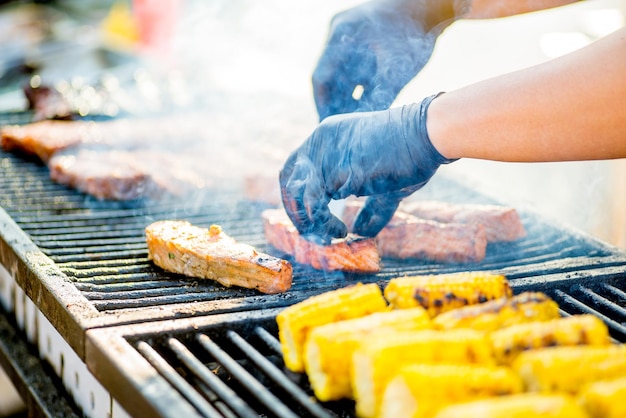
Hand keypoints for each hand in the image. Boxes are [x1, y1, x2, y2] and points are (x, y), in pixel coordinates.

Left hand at [280, 94, 455, 242]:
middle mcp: (320, 141)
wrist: (427, 134)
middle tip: (312, 234)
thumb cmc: (410, 154)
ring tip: (333, 235)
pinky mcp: (338, 169)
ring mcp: (327, 153)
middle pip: (288, 180)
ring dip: (311, 222)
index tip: (312, 219)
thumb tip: (360, 232)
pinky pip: (318, 202)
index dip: (298, 196)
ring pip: (301, 195)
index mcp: (327, 136)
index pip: (296, 167)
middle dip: (295, 211)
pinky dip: (324, 222)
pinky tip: (341, 231)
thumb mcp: (384, 184)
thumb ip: (370, 207)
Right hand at [312, 0, 453, 120]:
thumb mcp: (396, 72)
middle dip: (334, 103)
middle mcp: (339, 33)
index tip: (327, 126)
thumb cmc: (415, 35)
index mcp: (341, 36)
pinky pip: (351, 67)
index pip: (321, 77)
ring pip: (340, 73)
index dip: (322, 104)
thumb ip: (378, 99)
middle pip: (329, 76)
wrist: (432, 7)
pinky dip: (355, 87)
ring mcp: (348, 34)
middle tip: (339, 129)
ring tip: (350, 123)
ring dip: (345, 97)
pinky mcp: (361, 38)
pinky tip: (362, 107)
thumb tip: (363, 128)